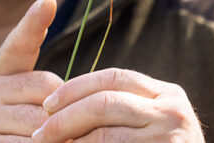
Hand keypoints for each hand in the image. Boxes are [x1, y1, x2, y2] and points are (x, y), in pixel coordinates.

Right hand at [0, 0, 62, 141]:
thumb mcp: (8, 108)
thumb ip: (32, 94)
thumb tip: (70, 91)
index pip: (17, 45)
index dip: (34, 22)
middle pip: (47, 87)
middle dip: (61, 110)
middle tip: (59, 129)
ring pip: (42, 120)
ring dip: (54, 137)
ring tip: (47, 142)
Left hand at [32, 68, 204, 141]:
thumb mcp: (147, 126)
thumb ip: (118, 110)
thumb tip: (56, 104)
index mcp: (167, 94)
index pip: (112, 77)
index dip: (75, 88)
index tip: (47, 103)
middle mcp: (173, 111)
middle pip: (104, 102)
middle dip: (65, 116)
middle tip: (40, 133)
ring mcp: (171, 138)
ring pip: (104, 134)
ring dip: (69, 140)